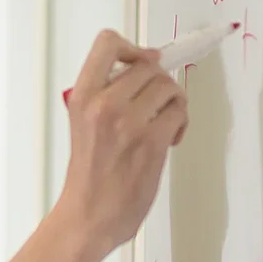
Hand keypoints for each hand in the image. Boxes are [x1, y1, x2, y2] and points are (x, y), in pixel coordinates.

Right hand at [54, 30, 188, 255]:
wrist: (87, 218)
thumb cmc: (87, 177)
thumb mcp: (83, 124)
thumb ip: (106, 95)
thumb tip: (144, 68)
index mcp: (82, 97)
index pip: (109, 43)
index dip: (132, 49)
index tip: (139, 65)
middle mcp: (103, 104)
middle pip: (148, 65)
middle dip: (158, 84)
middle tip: (154, 107)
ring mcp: (128, 122)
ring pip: (168, 86)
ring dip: (173, 102)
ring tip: (163, 124)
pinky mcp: (151, 142)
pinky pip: (179, 112)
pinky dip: (180, 123)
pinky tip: (169, 139)